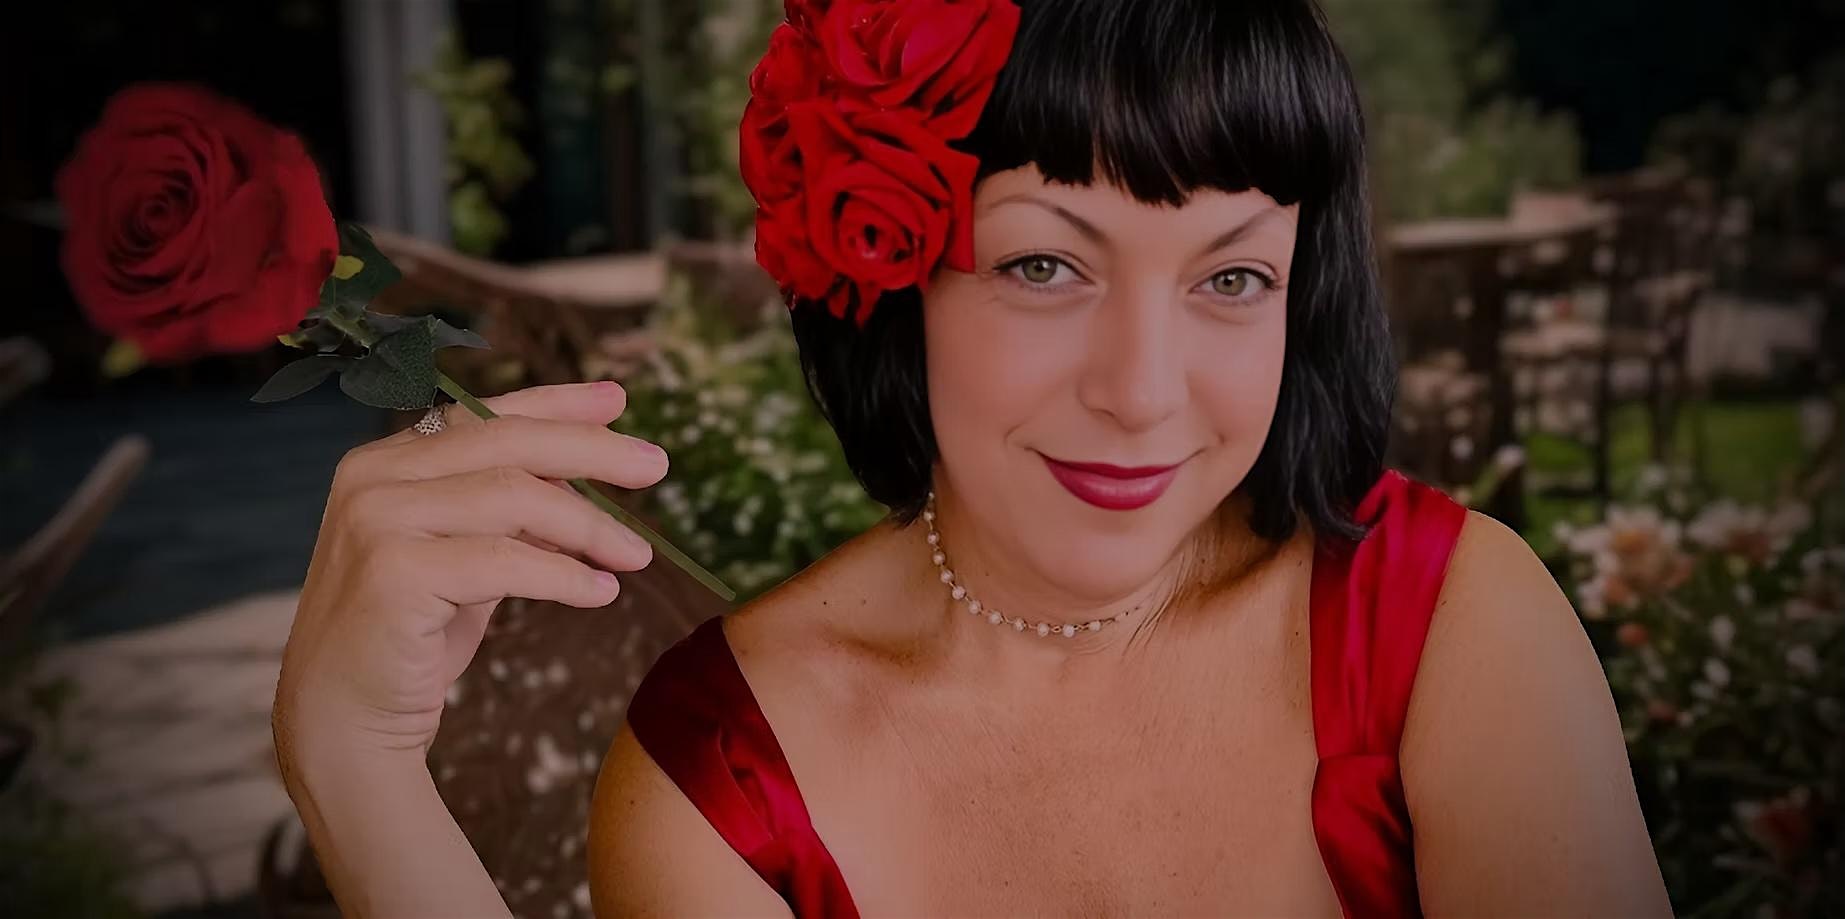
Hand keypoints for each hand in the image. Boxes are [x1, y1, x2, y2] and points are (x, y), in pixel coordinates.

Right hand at [274, 381, 664, 765]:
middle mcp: (373, 477)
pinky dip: (565, 574)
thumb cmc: (409, 641)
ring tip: (638, 555)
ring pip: (514, 497)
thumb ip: (511, 517)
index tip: (617, 401)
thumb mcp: (469, 562)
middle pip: (506, 442)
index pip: (483, 416)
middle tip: (656, 467)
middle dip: (591, 450)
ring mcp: (377, 520)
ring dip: (591, 528)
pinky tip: (601, 591)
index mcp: (384, 462)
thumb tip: (587, 482)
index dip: (555, 404)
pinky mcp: (394, 571)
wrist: (343, 722)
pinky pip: (506, 561)